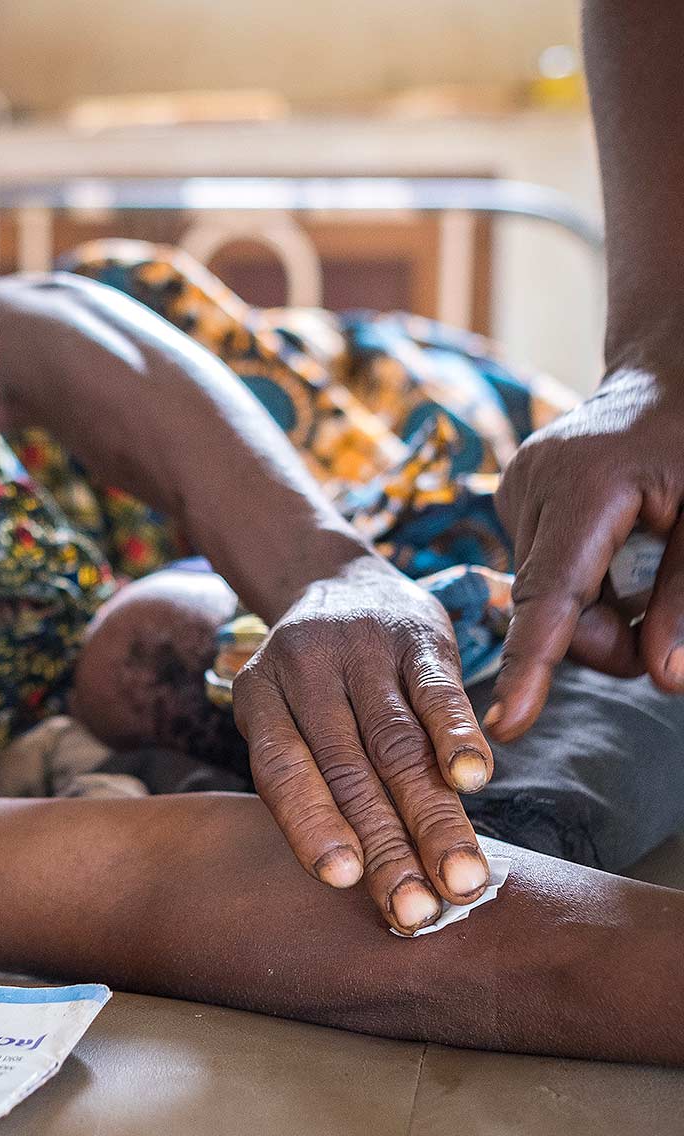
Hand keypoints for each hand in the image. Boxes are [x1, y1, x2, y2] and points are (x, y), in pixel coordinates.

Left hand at [231, 556, 493, 932]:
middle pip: (348, 770)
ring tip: (462, 878)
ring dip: (433, 815)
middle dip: (387, 847)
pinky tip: (474, 781)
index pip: (281, 769)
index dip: (311, 823)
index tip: (345, 880)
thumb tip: (354, 875)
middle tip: (418, 912)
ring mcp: (362, 651)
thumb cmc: (312, 682)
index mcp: (260, 698)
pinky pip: (436, 690)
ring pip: (398, 743)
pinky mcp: (417, 635)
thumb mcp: (282, 713)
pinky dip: (456, 735)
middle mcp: (304, 672)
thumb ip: (308, 778)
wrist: (337, 580)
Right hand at [490, 366, 683, 739]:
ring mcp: (517, 488)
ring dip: (589, 613)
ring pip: (541, 593)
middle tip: (658, 642)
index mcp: (584, 487)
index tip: (506, 724)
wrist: (671, 373)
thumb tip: (666, 680)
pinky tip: (613, 559)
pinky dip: (578, 585)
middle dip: (598, 639)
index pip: (548, 594)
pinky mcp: (515, 495)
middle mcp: (533, 486)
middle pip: (547, 605)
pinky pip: (539, 567)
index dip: (531, 664)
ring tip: (640, 594)